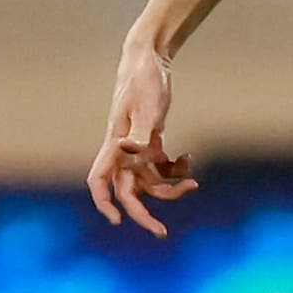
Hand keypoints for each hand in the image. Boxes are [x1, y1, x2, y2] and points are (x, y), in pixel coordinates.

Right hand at [87, 42, 196, 237]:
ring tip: (193, 184)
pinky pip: (161, 167)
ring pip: (149, 182)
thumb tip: (132, 153)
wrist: (150, 59)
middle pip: (128, 192)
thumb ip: (140, 134)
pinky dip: (176, 170)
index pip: (99, 181)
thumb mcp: (148, 107)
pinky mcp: (151, 141)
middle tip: (163, 234)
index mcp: (115, 144)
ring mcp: (137, 148)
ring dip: (170, 188)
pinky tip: (188, 159)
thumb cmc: (144, 80)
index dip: (104, 204)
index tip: (118, 222)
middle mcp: (123, 151)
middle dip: (144, 214)